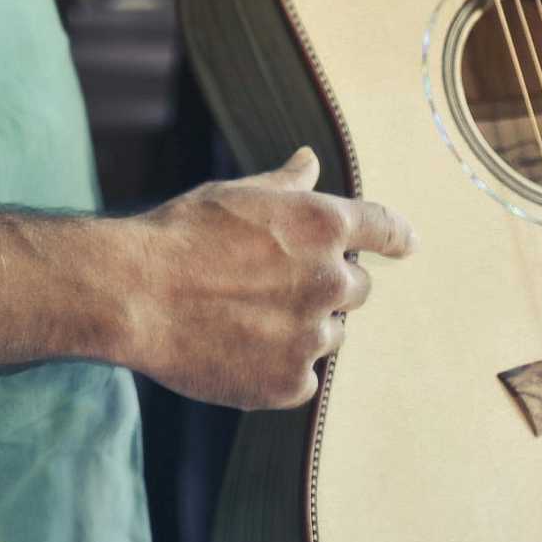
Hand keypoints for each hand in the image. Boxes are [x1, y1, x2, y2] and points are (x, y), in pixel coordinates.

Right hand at [126, 148, 416, 408]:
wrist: (134, 293)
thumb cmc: (184, 234)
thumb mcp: (240, 193)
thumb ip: (288, 183)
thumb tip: (310, 158)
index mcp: (326, 224)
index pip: (387, 229)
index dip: (398, 237)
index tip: (407, 245)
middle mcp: (331, 279)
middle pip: (357, 289)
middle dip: (328, 286)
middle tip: (275, 285)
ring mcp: (312, 335)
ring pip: (330, 335)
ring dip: (305, 328)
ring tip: (248, 318)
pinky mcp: (289, 383)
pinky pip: (303, 378)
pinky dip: (281, 370)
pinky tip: (240, 352)